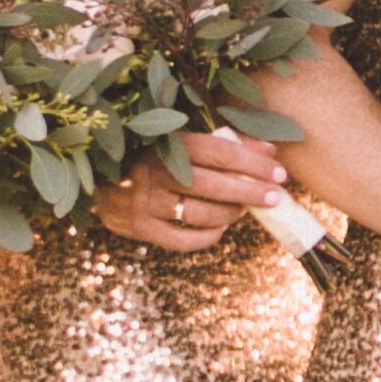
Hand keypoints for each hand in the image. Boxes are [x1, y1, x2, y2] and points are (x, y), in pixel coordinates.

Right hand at [91, 127, 292, 255]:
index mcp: (166, 143)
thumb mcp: (183, 141)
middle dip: (250, 191)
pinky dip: (207, 236)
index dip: (252, 162)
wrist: (100, 181)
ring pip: (200, 213)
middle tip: (275, 197)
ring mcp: (143, 201)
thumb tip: (270, 150)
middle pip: (212, 184)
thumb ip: (226, 143)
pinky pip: (182, 240)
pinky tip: (219, 228)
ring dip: (230, 213)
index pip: (218, 151)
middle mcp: (153, 171)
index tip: (279, 172)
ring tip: (244, 210)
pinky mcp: (139, 227)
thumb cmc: (155, 157)